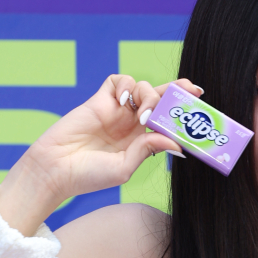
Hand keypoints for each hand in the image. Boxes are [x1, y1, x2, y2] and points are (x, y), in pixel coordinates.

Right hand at [0, 76, 202, 234]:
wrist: (56, 169)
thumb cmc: (88, 176)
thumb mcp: (124, 168)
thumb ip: (147, 150)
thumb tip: (174, 140)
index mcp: (141, 142)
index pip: (167, 122)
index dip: (182, 115)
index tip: (200, 111)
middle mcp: (131, 124)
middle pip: (161, 99)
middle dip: (178, 92)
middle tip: (193, 91)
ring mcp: (116, 110)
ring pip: (143, 88)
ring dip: (150, 97)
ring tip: (144, 117)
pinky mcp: (99, 99)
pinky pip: (118, 80)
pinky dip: (125, 85)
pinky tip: (124, 101)